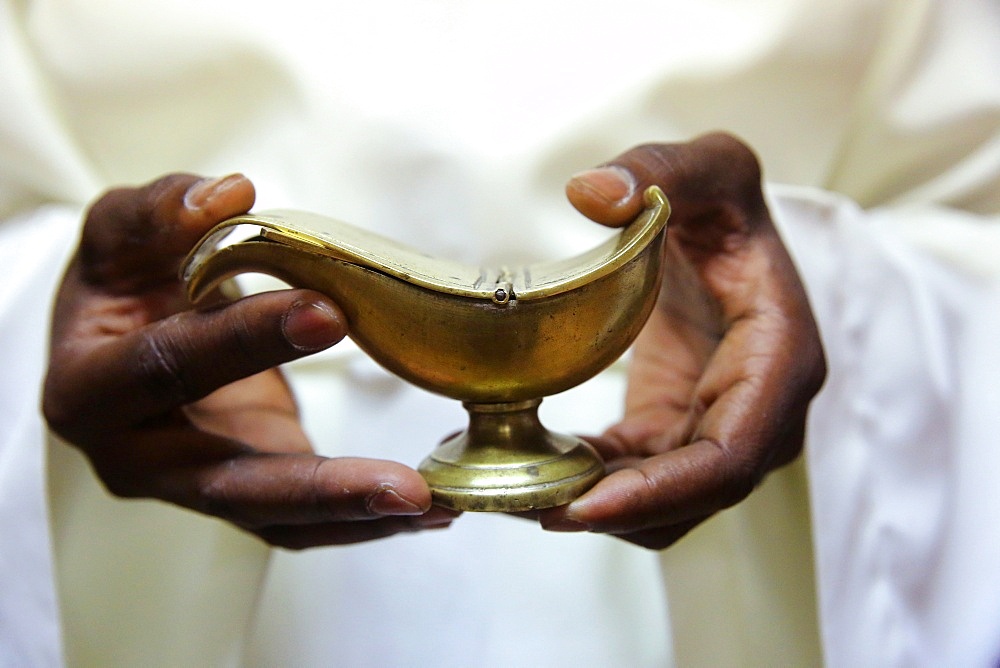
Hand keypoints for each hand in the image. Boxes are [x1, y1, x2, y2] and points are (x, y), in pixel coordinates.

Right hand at [43, 174, 456, 548]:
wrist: (122, 337)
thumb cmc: (122, 284)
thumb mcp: (121, 234)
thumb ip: (161, 211)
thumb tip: (231, 194)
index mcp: (88, 388)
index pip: (168, 368)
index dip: (245, 340)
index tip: (329, 312)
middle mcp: (136, 457)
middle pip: (229, 484)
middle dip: (322, 486)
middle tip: (407, 484)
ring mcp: (192, 484)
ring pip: (276, 520)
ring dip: (357, 520)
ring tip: (437, 508)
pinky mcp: (241, 490)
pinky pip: (302, 520)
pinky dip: (362, 519)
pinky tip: (432, 506)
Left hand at [537, 133, 825, 548]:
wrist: (727, 235)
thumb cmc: (729, 207)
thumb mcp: (711, 168)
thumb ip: (661, 169)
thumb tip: (591, 192)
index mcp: (779, 360)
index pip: (733, 456)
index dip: (663, 491)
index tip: (586, 505)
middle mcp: (760, 411)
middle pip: (694, 495)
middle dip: (615, 512)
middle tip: (525, 506)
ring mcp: (721, 425)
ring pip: (666, 502)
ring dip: (597, 507)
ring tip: (514, 491)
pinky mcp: (681, 427)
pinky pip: (640, 476)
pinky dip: (592, 482)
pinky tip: (535, 465)